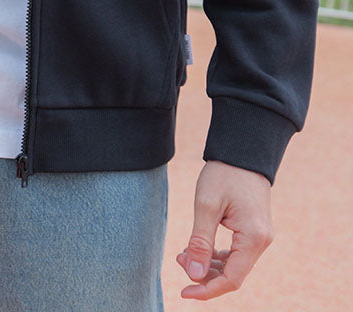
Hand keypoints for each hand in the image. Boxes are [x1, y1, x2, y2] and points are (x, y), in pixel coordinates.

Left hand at [177, 160, 272, 299]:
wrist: (242, 150)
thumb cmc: (224, 173)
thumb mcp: (206, 205)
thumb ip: (200, 242)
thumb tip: (194, 275)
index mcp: (253, 238)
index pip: (231, 279)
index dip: (207, 290)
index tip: (184, 292)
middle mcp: (261, 241)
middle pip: (233, 274)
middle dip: (204, 273)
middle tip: (179, 258)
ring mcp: (260, 236)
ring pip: (234, 265)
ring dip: (209, 264)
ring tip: (184, 253)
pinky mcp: (254, 230)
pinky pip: (236, 253)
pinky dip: (217, 255)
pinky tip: (199, 248)